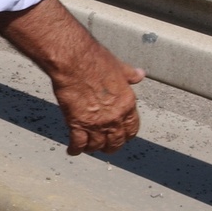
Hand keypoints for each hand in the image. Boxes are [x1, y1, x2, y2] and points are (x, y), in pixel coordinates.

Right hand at [50, 41, 144, 155]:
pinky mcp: (77, 124)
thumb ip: (129, 74)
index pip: (132, 128)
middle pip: (116, 142)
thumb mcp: (119, 67)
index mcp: (127, 103)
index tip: (122, 136)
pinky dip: (75, 149)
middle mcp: (114, 117)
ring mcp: (96, 123)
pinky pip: (78, 143)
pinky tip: (73, 150)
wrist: (75, 61)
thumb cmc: (95, 60)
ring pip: (97, 145)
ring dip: (93, 148)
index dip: (127, 134)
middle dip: (111, 146)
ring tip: (89, 148)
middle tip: (106, 147)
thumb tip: (139, 74)